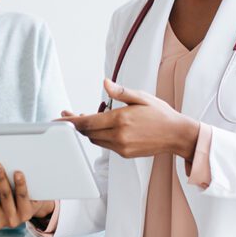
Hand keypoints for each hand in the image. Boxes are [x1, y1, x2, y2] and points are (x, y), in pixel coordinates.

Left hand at [59, 79, 199, 159]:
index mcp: (121, 119)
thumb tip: (105, 83)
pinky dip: (100, 136)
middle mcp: (119, 135)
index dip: (70, 121)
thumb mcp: (141, 97)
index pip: (87, 122)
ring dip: (89, 130)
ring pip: (95, 139)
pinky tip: (104, 126)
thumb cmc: (160, 113)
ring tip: (89, 117)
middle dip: (77, 124)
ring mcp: (121, 147)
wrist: (176, 134)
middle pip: (88, 132)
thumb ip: (121, 92)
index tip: (59, 119)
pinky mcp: (125, 153)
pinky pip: (106, 144)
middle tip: (70, 114)